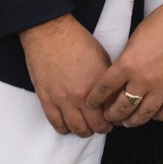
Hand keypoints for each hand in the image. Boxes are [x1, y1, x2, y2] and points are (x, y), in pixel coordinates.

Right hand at [19, 15, 113, 137]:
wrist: (49, 32)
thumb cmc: (77, 41)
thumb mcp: (102, 58)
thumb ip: (107, 80)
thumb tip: (113, 97)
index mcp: (98, 83)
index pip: (112, 111)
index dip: (116, 117)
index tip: (116, 117)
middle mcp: (81, 96)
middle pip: (96, 126)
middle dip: (103, 128)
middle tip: (104, 125)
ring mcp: (62, 99)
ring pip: (77, 129)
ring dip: (85, 131)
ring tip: (88, 127)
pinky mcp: (46, 99)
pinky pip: (56, 124)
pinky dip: (65, 129)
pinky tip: (69, 125)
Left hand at [87, 0, 162, 126]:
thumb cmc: (162, 22)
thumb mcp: (134, 38)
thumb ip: (126, 60)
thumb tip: (119, 77)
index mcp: (128, 63)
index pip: (105, 88)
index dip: (95, 99)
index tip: (91, 103)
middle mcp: (144, 79)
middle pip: (122, 108)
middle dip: (112, 115)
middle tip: (109, 116)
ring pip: (144, 115)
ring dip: (132, 121)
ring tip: (128, 121)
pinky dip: (157, 116)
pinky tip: (153, 114)